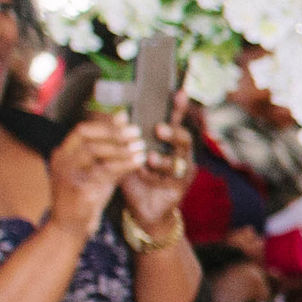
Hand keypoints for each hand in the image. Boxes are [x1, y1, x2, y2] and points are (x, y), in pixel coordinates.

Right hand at [45, 114, 142, 239]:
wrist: (69, 229)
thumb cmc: (85, 198)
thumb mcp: (95, 171)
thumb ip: (108, 150)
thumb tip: (122, 120)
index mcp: (62, 154)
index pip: (82, 129)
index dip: (105, 123)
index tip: (125, 120)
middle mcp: (61, 161)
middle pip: (87, 136)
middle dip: (114, 132)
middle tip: (136, 132)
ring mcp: (67, 175)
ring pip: (94, 152)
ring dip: (121, 148)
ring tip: (141, 147)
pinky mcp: (79, 190)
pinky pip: (104, 171)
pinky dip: (124, 164)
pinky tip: (138, 162)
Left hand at [117, 111, 194, 232]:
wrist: (141, 209)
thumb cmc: (134, 178)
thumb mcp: (126, 153)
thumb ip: (125, 136)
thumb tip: (118, 112)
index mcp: (165, 142)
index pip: (173, 121)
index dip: (178, 107)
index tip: (179, 92)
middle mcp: (177, 152)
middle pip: (184, 137)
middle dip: (174, 131)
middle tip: (159, 128)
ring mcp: (182, 168)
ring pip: (182, 155)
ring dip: (165, 154)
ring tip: (150, 155)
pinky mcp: (181, 183)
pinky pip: (176, 173)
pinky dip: (163, 168)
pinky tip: (150, 165)